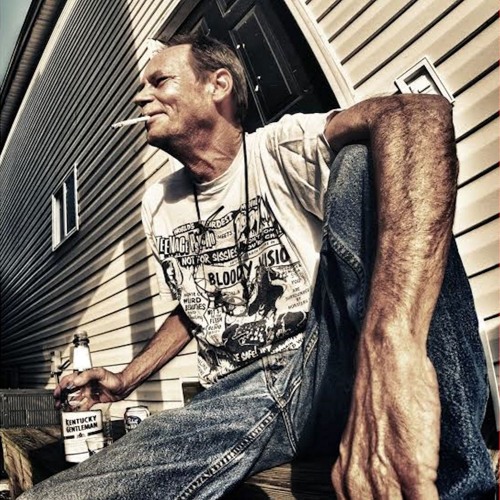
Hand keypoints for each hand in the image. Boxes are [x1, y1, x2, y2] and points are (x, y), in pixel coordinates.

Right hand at [54, 368, 126, 410]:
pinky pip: (83, 405)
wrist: (124, 387)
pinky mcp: (94, 399)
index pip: (70, 380)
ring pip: (75, 398)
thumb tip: (76, 380)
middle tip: (57, 403)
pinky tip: (74, 413)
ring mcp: (90, 392)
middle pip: (70, 390)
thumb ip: (88, 375)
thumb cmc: (115, 378)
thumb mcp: (101, 374)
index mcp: (86, 377)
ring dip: (68, 404)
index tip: (57, 392)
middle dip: (62, 396)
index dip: (61, 386)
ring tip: (62, 409)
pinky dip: (78, 409)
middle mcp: (86, 384)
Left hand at [331, 335, 440, 498]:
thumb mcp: (362, 437)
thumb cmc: (379, 392)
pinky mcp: (412, 468)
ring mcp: (385, 474)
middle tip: (403, 497)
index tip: (391, 499)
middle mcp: (359, 478)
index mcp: (345, 472)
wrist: (386, 359)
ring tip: (419, 498)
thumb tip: (384, 486)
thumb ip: (367, 466)